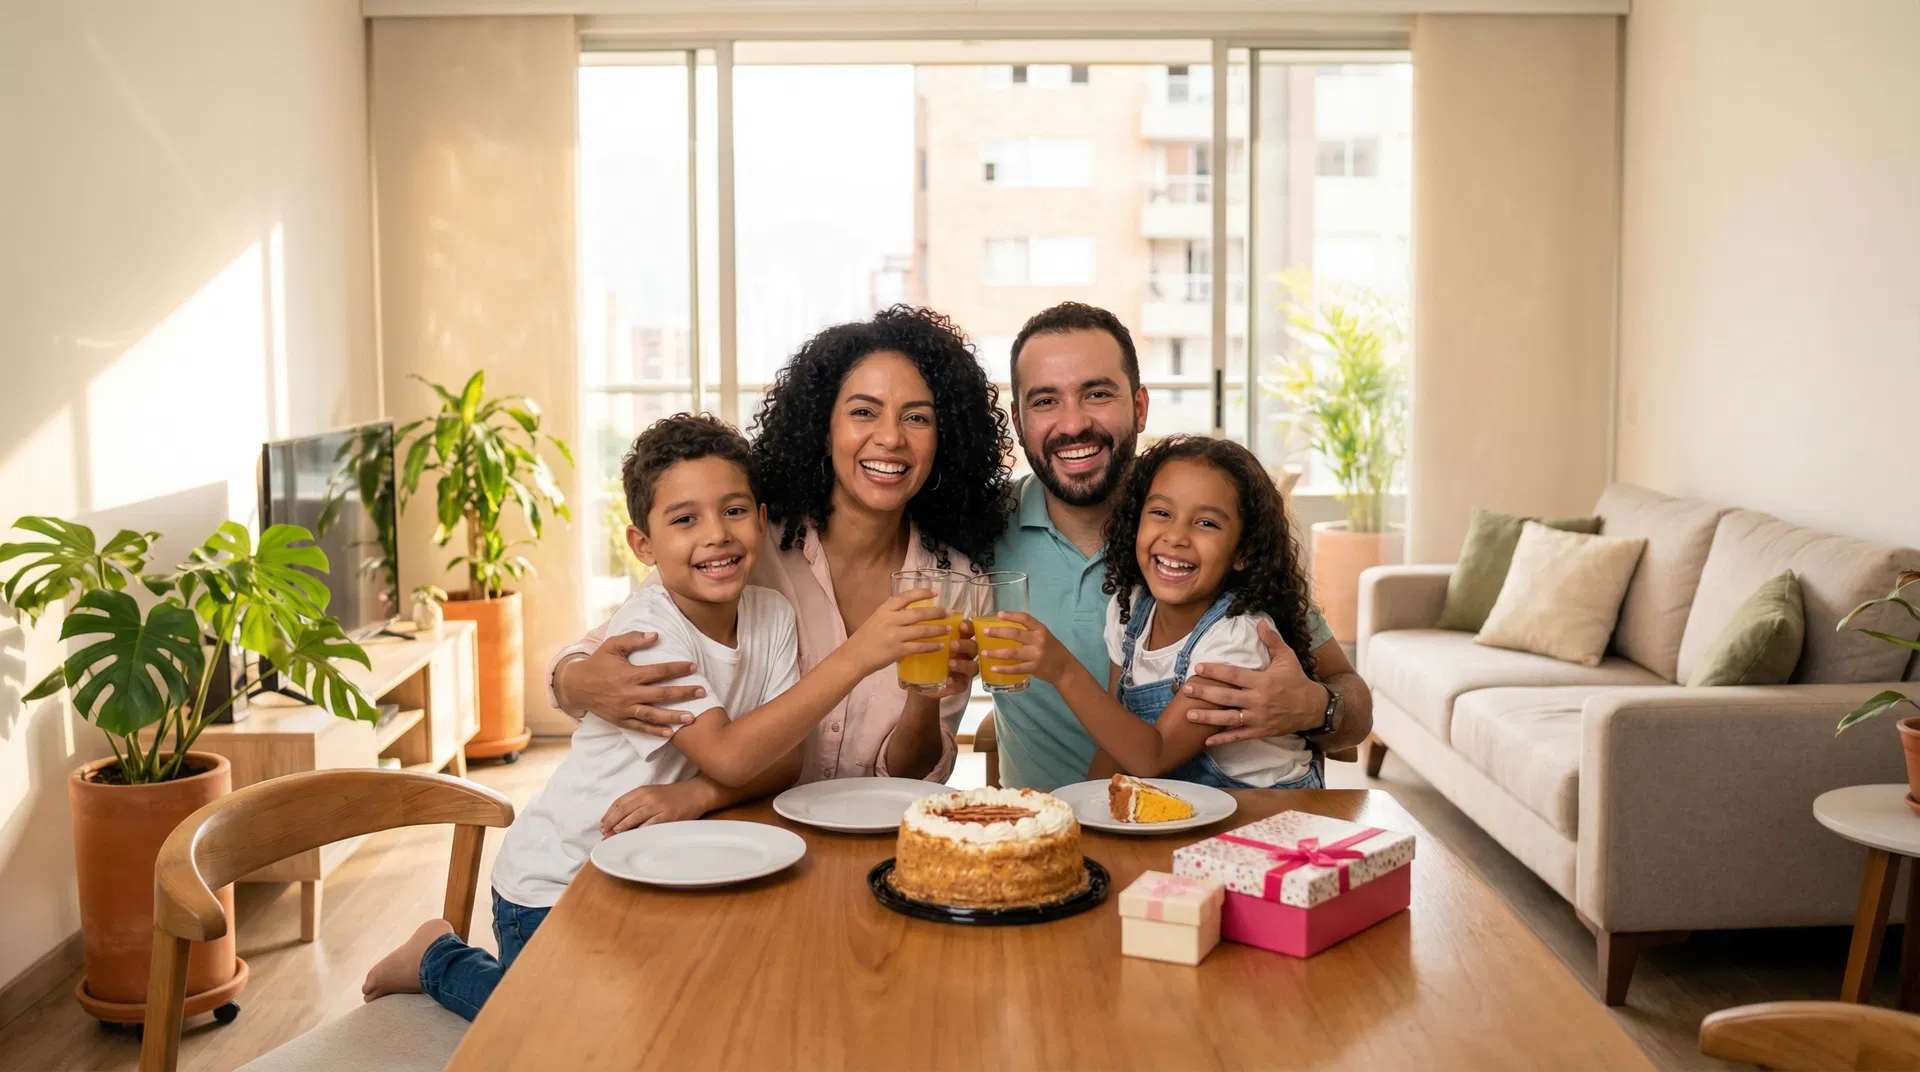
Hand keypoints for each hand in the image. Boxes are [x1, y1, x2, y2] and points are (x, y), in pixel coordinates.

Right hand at [560, 631, 706, 738]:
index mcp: (628, 674)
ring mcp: (625, 709)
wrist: (576, 686)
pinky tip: (670, 733)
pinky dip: (655, 731)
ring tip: (692, 718)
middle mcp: (628, 693)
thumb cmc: (598, 663)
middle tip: (702, 693)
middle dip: (683, 693)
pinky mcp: (621, 720)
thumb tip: (656, 635)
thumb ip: (633, 639)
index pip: (659, 671)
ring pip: (653, 714)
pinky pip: (640, 728)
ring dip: (673, 717)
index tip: (693, 667)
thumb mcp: (612, 646)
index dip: (677, 669)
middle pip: (661, 694)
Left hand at [600, 780, 716, 835]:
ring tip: (613, 835)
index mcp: (642, 791)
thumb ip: (637, 803)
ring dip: (621, 827)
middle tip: (604, 833)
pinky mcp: (667, 815)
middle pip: (624, 810)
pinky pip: (650, 824)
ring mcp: (658, 806)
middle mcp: (648, 797)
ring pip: (634, 817)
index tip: (603, 824)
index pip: (619, 802)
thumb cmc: (672, 796)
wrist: (695, 793)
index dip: (608, 814)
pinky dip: (639, 831)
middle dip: (611, 822)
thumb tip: (619, 819)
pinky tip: (632, 836)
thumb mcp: (652, 794)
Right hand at [840, 589, 951, 676]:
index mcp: (884, 610)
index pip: (905, 596)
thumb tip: (911, 613)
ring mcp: (894, 635)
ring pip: (922, 630)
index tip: (936, 592)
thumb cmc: (864, 640)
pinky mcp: (897, 650)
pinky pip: (919, 647)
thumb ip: (892, 615)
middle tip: (948, 612)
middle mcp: (890, 619)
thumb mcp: (876, 620)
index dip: (922, 593)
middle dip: (936, 612)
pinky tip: (940, 646)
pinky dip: (932, 646)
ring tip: (948, 629)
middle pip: (918, 613)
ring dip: (938, 629)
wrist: (853, 658)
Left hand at [919, 621, 978, 699]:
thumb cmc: (925, 656)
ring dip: (962, 663)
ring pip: (972, 666)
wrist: (920, 681)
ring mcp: (965, 671)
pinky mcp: (960, 685)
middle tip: (952, 645)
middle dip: (965, 645)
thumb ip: (927, 632)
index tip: (961, 625)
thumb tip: (917, 614)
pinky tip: (947, 680)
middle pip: (974, 647)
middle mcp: (966, 654)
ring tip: (950, 663)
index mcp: (960, 640)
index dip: (968, 627)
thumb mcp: (925, 643)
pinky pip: (961, 684)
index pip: (970, 630)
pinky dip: (955, 682)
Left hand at [980, 611, 1076, 684]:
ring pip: (1012, 652)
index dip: (1011, 615)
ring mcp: (1036, 655)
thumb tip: (1005, 628)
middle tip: (984, 632)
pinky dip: (1003, 668)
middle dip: (998, 632)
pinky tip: (993, 668)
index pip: (1025, 618)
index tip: (999, 614)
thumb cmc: (1052, 649)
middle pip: (1015, 634)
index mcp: (1041, 630)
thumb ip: (1029, 632)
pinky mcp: (1034, 668)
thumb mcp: (1044, 636)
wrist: (1064, 668)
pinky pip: (1016, 668)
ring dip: (996, 653)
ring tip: (984, 652)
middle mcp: (1038, 640)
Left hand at [1182, 621, 1327, 745]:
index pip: (1234, 675)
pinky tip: (1207, 741)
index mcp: (1262, 681)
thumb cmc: (1296, 680)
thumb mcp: (1287, 657)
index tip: (1199, 667)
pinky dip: (1223, 740)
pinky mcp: (1260, 731)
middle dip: (1205, 693)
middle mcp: (1258, 700)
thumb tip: (1260, 622)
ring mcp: (1258, 718)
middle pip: (1227, 697)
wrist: (1313, 707)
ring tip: (1189, 715)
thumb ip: (1272, 640)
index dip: (1215, 671)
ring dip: (1208, 718)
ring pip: (1229, 719)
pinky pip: (1239, 736)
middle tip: (1186, 690)